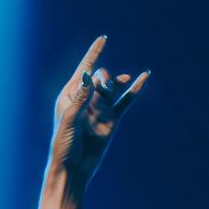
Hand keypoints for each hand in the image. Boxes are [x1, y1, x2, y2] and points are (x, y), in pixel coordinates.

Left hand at [45, 35, 149, 194]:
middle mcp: (86, 99)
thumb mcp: (68, 121)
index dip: (94, 53)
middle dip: (105, 76)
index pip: (83, 69)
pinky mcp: (112, 120)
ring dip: (118, 81)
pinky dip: (136, 89)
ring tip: (118, 83)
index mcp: (70, 95)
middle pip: (100, 77)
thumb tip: (88, 76)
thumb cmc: (63, 146)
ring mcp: (101, 109)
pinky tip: (145, 76)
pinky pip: (126, 101)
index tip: (103, 38)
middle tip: (107, 85)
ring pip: (114, 87)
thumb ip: (79, 99)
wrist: (73, 170)